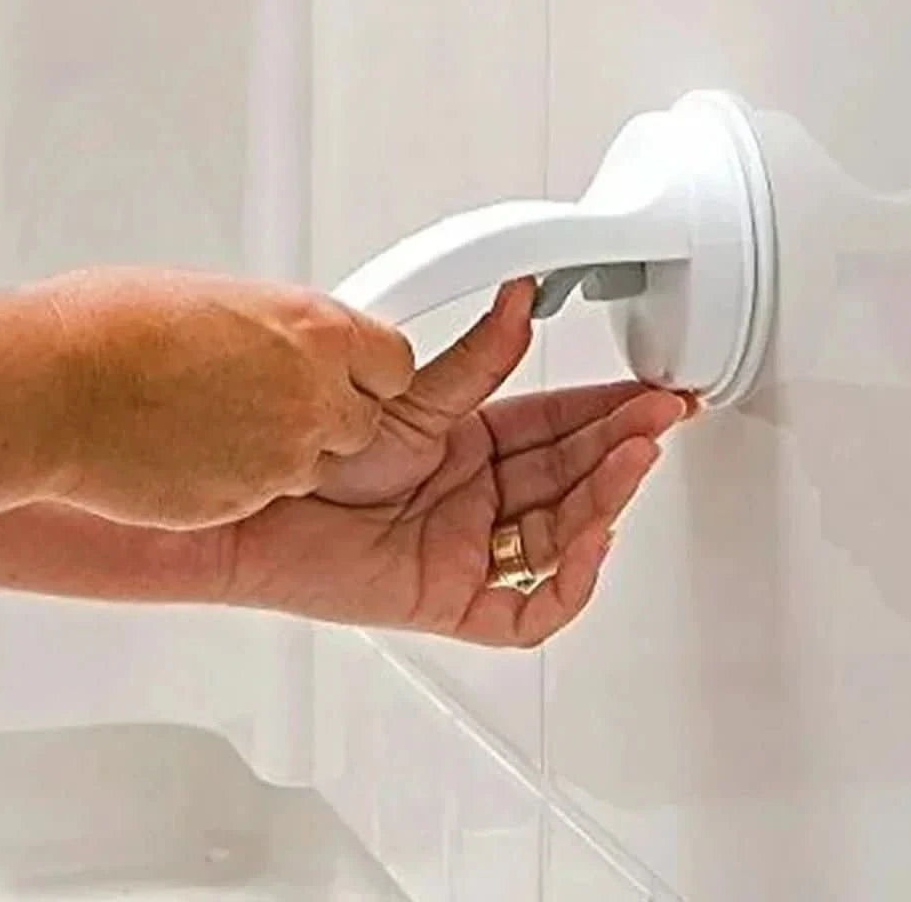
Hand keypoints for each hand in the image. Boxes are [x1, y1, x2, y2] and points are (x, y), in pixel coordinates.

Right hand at [35, 268, 413, 529]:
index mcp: (314, 329)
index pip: (395, 361)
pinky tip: (199, 455)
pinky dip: (247, 481)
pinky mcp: (250, 500)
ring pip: (320, 464)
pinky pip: (271, 494)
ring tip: (222, 426)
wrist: (51, 389)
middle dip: (332, 416)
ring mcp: (285, 453)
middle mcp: (313, 393)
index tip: (351, 373)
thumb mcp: (219, 301)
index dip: (369, 371)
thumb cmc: (110, 329)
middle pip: (367, 421)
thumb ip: (274, 328)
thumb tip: (283, 338)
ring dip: (288, 452)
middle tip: (276, 403)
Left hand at [226, 281, 688, 646]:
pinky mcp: (451, 600)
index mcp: (471, 450)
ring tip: (634, 458)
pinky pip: (527, 609)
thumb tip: (518, 302)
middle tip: (660, 417)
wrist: (250, 512)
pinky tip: (591, 541)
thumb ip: (476, 360)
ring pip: (560, 536)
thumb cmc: (310, 460)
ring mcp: (468, 552)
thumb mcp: (411, 402)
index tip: (649, 391)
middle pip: (569, 477)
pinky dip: (566, 583)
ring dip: (604, 500)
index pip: (558, 429)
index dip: (607, 411)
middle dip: (619, 446)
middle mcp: (477, 501)